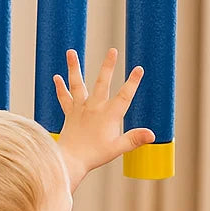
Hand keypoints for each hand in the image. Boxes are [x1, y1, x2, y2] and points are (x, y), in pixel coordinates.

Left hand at [54, 48, 155, 190]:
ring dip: (74, 67)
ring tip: (71, 52)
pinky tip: (57, 77)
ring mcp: (80, 109)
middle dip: (108, 66)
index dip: (132, 82)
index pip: (124, 95)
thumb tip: (152, 134)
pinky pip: (64, 98)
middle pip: (102, 82)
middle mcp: (94, 107)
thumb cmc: (94, 155)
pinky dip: (60, 88)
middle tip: (112, 50)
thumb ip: (134, 138)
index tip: (138, 68)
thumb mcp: (118, 148)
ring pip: (77, 84)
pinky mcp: (69, 114)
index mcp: (109, 115)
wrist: (70, 160)